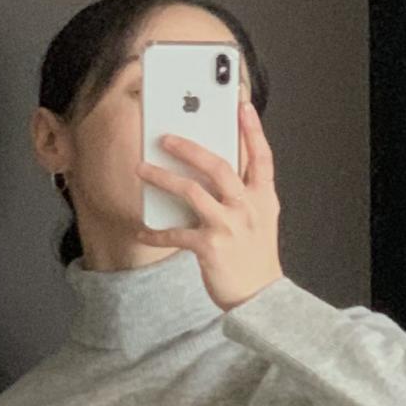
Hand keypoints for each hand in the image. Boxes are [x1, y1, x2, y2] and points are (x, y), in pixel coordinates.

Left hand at [137, 95, 283, 312]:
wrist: (259, 298)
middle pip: (217, 166)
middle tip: (166, 138)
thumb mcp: (261, 220)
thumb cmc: (255, 259)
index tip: (242, 106)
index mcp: (263, 198)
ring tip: (142, 170)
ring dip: (162, 178)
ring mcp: (228, 226)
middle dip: (189, 148)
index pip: (261, 156)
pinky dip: (157, 232)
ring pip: (191, 191)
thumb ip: (245, 194)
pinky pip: (176, 233)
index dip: (252, 130)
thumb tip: (212, 173)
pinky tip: (144, 229)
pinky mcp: (209, 247)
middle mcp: (246, 207)